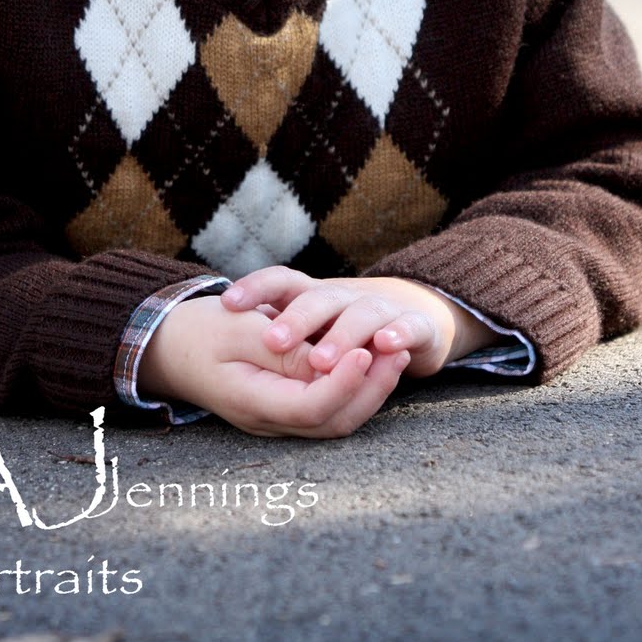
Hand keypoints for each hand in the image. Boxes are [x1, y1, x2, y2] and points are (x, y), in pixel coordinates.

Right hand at [137, 294, 410, 438]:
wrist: (167, 344)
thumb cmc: (199, 329)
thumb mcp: (239, 328)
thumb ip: (285, 349)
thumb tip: (330, 361)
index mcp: (252, 401)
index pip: (312, 407)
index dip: (344, 382)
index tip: (364, 349)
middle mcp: (267, 420)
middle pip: (332, 422)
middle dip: (370, 389)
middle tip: (396, 350)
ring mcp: (275, 418)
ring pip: (334, 420)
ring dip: (368, 390)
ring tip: (393, 352)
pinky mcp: (282, 405)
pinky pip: (325, 408)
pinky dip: (352, 387)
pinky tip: (369, 358)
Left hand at [221, 267, 497, 378]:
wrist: (416, 318)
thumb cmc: (346, 330)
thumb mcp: (310, 333)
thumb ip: (280, 339)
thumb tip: (231, 345)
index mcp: (312, 295)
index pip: (281, 281)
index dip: (255, 289)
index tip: (226, 305)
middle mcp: (345, 298)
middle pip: (319, 299)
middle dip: (296, 320)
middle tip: (272, 342)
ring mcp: (382, 309)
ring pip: (361, 314)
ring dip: (340, 335)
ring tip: (320, 360)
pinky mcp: (415, 327)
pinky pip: (409, 327)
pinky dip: (398, 333)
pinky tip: (385, 345)